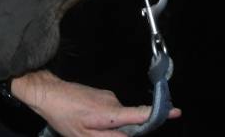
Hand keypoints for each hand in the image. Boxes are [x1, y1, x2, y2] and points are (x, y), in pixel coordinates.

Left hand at [13, 70, 181, 136]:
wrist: (48, 93)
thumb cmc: (63, 115)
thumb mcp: (83, 136)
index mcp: (110, 114)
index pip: (140, 114)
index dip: (159, 114)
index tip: (176, 112)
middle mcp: (113, 102)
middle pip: (129, 122)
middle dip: (120, 133)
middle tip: (95, 133)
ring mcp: (108, 96)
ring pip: (117, 118)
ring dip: (108, 127)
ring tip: (85, 128)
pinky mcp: (102, 95)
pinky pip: (110, 111)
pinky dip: (103, 120)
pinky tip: (86, 121)